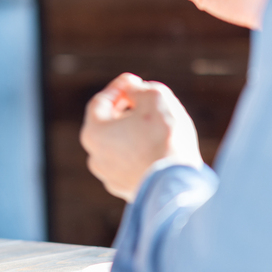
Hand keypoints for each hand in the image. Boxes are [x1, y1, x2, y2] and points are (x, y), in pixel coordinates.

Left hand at [79, 73, 201, 201]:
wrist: (178, 183)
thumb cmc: (165, 137)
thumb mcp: (155, 97)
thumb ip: (139, 89)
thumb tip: (133, 92)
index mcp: (93, 133)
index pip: (101, 102)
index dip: (119, 87)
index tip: (135, 80)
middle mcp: (95, 157)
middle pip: (107, 125)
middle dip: (124, 110)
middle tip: (143, 101)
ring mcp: (110, 177)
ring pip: (119, 147)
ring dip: (133, 133)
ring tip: (153, 126)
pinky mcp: (127, 191)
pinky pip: (131, 165)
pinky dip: (140, 154)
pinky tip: (157, 149)